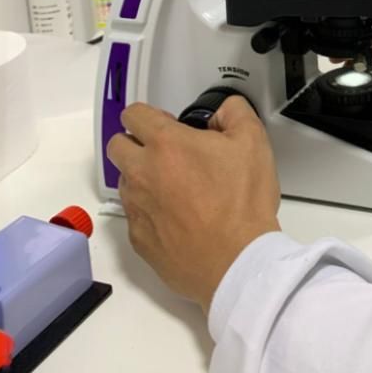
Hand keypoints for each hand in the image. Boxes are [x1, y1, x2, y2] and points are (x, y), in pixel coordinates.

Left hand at [106, 98, 279, 310]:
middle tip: (164, 152)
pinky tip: (178, 217)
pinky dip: (150, 211)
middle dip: (136, 143)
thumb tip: (222, 111)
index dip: (150, 115)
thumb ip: (234, 112)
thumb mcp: (253, 142)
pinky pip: (135, 216)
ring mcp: (137, 208)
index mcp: (166, 144)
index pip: (134, 114)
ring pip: (125, 181)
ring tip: (175, 187)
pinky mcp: (139, 238)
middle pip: (117, 145)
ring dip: (142, 177)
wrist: (237, 261)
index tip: (165, 123)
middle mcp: (143, 173)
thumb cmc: (242, 204)